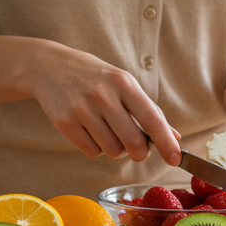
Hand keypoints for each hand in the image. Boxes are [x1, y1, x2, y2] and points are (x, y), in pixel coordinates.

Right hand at [28, 43, 180, 165]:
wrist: (49, 66)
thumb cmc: (94, 77)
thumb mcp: (123, 83)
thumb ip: (148, 110)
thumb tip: (174, 137)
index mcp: (123, 83)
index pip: (151, 118)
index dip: (166, 142)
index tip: (176, 159)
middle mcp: (103, 95)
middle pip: (133, 142)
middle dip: (140, 153)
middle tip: (138, 150)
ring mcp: (81, 109)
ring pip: (112, 150)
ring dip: (116, 149)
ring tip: (108, 131)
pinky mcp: (64, 122)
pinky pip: (92, 152)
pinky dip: (96, 148)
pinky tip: (90, 131)